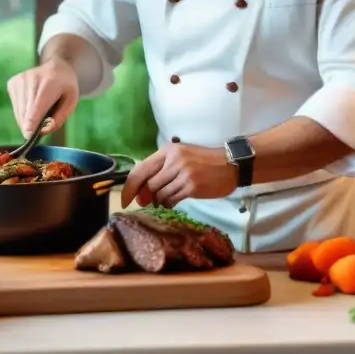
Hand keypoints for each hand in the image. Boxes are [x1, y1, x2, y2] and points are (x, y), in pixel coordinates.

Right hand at [6, 57, 78, 137]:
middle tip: (35, 133)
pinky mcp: (12, 83)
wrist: (55, 66)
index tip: (29, 135)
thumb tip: (43, 132)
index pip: (37, 106)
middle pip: (26, 111)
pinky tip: (31, 106)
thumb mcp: (71, 101)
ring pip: (19, 111)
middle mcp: (31, 79)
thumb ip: (60, 118)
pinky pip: (15, 106)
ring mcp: (19, 80)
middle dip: (30, 126)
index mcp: (50, 83)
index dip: (32, 123)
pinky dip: (22, 113)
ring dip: (26, 121)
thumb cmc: (65, 86)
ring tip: (37, 116)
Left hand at [120, 143, 237, 208]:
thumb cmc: (204, 161)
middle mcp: (173, 160)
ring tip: (167, 198)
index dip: (129, 186)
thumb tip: (141, 192)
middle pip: (149, 184)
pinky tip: (174, 200)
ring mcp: (183, 173)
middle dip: (146, 196)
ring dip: (160, 200)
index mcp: (168, 150)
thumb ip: (161, 169)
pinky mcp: (192, 186)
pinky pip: (171, 200)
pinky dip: (169, 203)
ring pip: (159, 193)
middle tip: (148, 202)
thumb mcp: (181, 157)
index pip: (141, 169)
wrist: (230, 165)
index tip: (124, 200)